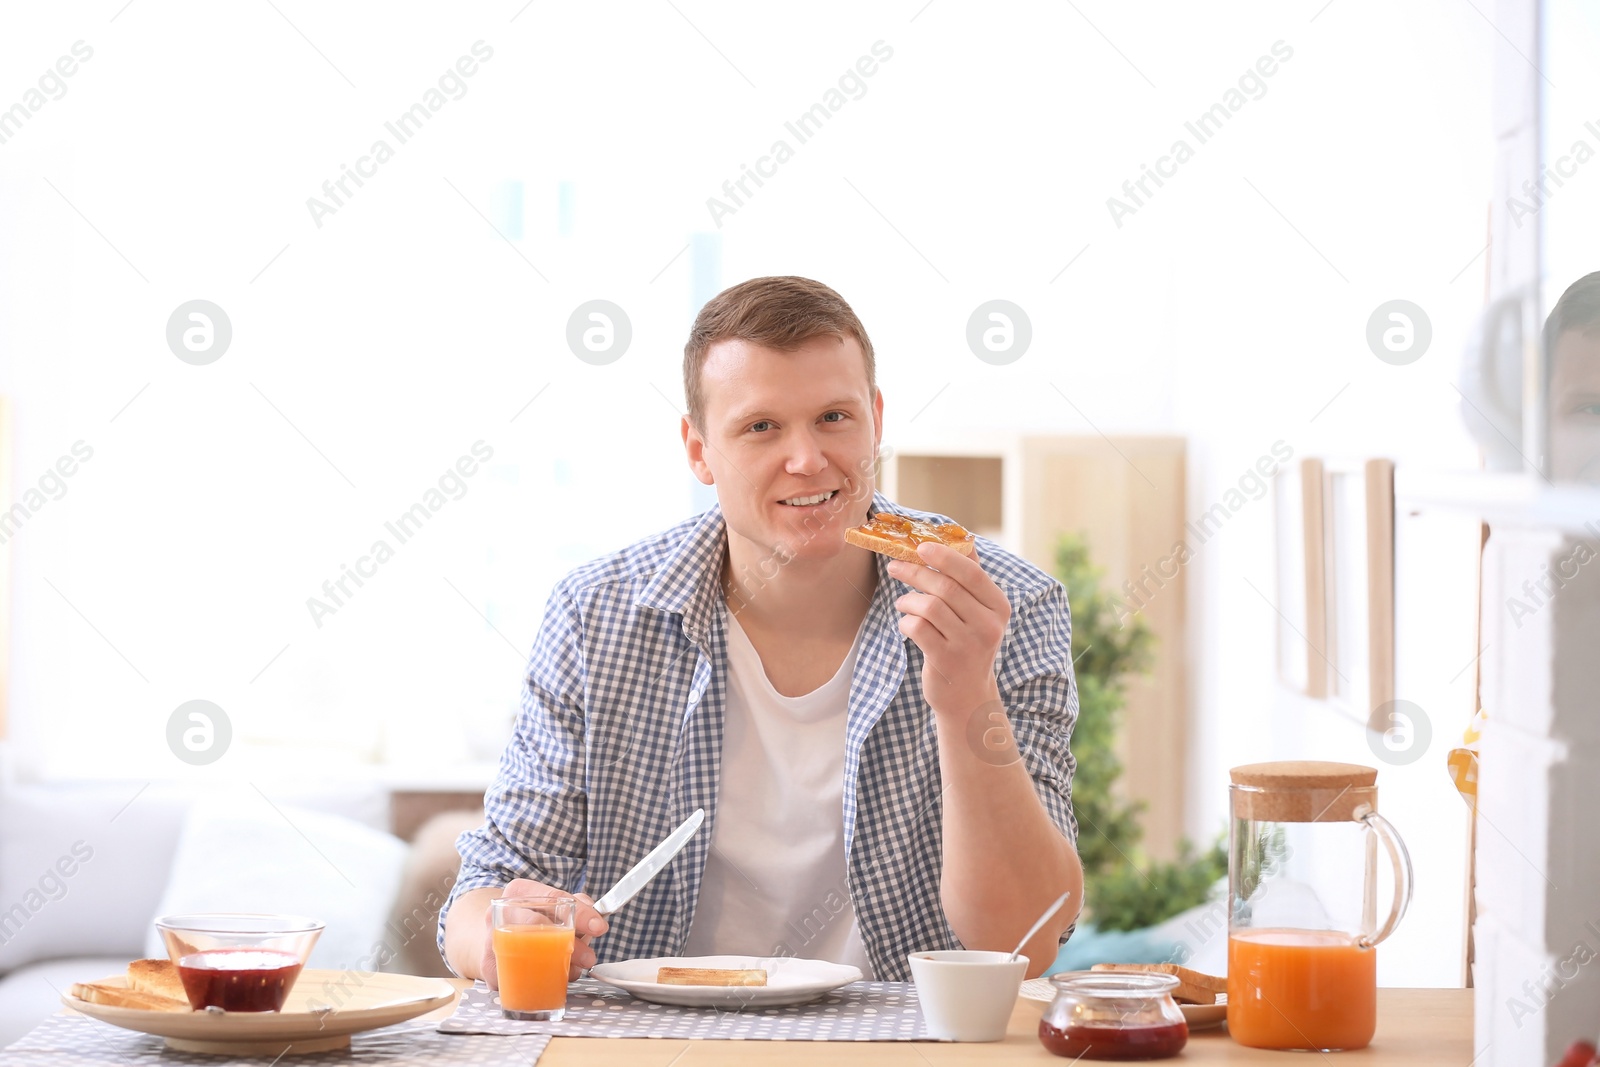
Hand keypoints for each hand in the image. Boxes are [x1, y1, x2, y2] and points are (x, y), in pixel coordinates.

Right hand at [480, 880, 609, 987]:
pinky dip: (542, 981)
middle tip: (590, 958)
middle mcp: (499, 914)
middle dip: (571, 946)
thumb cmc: (528, 918)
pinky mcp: (488, 969)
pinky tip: (554, 978)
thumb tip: (594, 915)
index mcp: (517, 892)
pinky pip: (518, 979)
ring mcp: (489, 942)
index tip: (600, 928)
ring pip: (528, 958)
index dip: (580, 913)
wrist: (493, 934)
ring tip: (575, 970)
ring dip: (559, 967)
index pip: (552, 897)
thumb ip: (574, 904)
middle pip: (539, 928)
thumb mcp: (549, 904)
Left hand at [887, 541, 1010, 718]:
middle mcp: (988, 625)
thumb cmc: (968, 644)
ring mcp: (968, 645)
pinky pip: (917, 628)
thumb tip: (963, 540)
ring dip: (908, 600)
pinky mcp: (947, 661)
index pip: (971, 572)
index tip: (921, 546)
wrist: (967, 696)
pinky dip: (905, 621)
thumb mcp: (978, 613)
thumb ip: (971, 580)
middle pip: (946, 587)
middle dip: (915, 572)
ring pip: (929, 606)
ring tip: (903, 603)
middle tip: (895, 567)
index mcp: (999, 607)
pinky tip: (907, 624)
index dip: (945, 556)